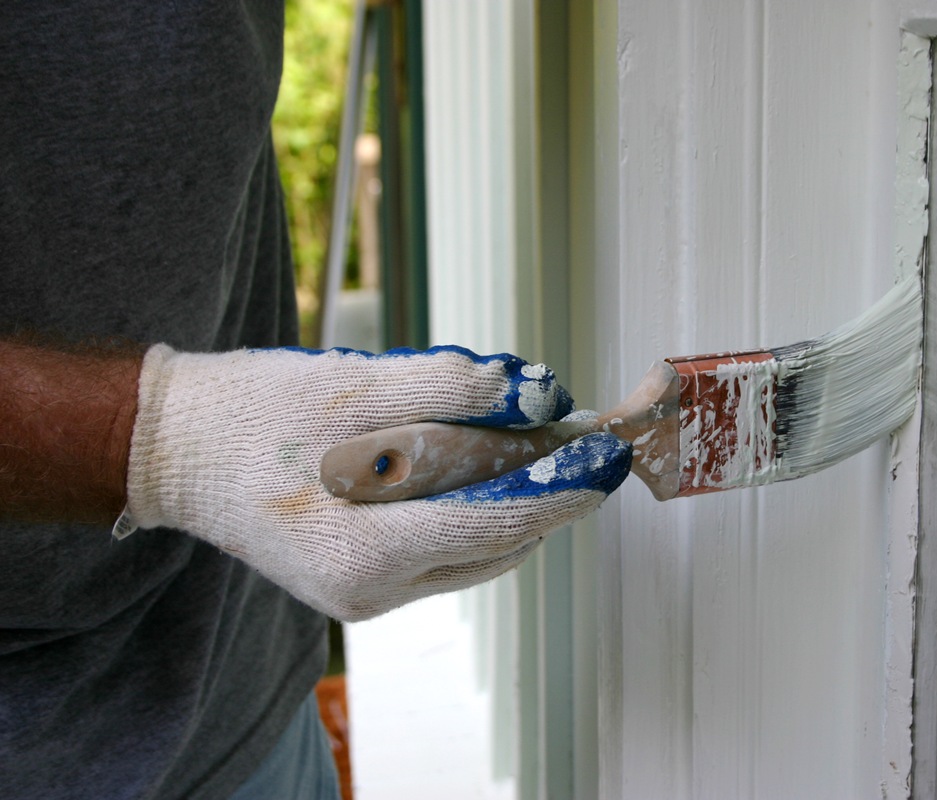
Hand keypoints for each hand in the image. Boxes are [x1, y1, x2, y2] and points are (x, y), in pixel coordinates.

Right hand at [123, 344, 630, 619]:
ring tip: (535, 436)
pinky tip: (480, 461)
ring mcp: (367, 596)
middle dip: (548, 488)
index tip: (612, 457)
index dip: (566, 488)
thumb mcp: (355, 384)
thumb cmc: (252, 415)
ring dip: (514, 495)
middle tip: (583, 435)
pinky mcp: (362, 582)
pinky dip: (475, 506)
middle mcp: (372, 593)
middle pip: (499, 541)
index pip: (501, 524)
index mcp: (366, 555)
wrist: (175, 449)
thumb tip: (539, 390)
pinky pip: (447, 550)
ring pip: (478, 550)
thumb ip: (454, 389)